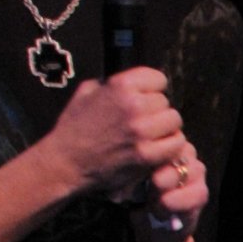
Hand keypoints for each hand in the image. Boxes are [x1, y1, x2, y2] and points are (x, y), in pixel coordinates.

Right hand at [41, 66, 187, 201]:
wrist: (66, 162)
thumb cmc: (74, 126)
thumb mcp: (87, 92)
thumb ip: (112, 83)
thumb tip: (133, 81)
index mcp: (120, 86)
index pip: (158, 79)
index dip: (152, 90)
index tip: (144, 98)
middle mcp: (134, 105)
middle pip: (166, 102)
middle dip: (156, 111)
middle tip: (144, 121)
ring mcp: (142, 131)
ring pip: (174, 122)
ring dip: (166, 129)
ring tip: (152, 135)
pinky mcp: (147, 155)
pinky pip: (176, 144)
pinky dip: (170, 147)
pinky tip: (157, 149)